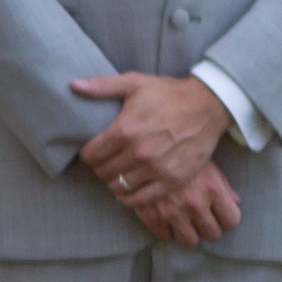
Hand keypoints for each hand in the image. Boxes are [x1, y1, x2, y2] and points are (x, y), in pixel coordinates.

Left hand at [66, 73, 240, 246]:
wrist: (207, 106)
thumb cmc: (168, 93)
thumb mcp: (135, 83)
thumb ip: (102, 86)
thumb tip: (74, 85)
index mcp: (125, 130)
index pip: (91, 154)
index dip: (88, 154)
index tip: (93, 151)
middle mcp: (139, 152)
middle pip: (103, 172)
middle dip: (100, 167)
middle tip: (105, 162)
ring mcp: (156, 169)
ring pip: (119, 186)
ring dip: (114, 181)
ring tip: (117, 173)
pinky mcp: (172, 180)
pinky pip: (141, 199)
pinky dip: (130, 198)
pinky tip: (128, 189)